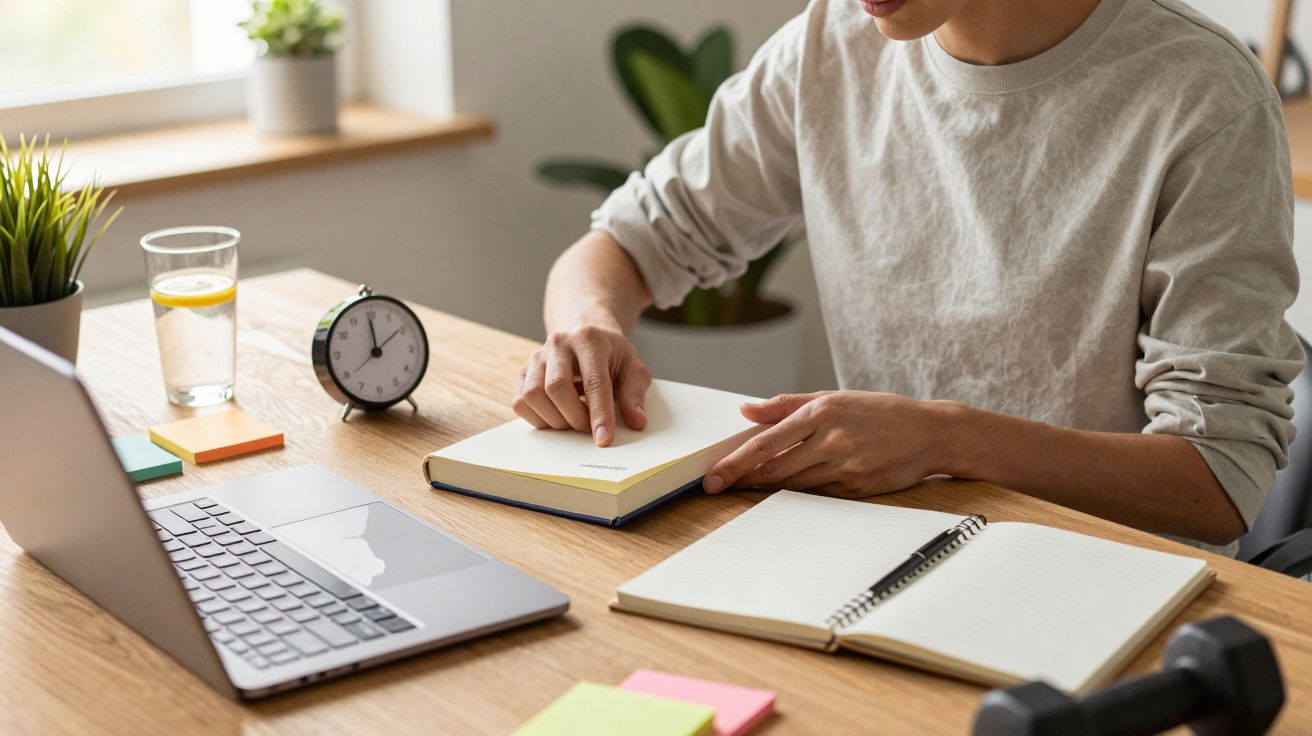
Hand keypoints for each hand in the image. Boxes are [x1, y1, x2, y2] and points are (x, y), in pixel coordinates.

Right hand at [512, 324, 651, 445]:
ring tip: (573, 420)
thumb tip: (637, 421)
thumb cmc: (611, 355)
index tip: (604, 439)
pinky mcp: (523, 371)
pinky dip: (537, 419)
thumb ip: (635, 393)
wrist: (584, 334)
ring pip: (533, 395)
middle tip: (589, 428)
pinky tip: (557, 416)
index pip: (594, 381)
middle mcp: (558, 343)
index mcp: (589, 339)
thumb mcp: (633, 368)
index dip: (599, 414)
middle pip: (556, 388)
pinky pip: (520, 402)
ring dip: (554, 419)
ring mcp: (536, 356)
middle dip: (574, 417)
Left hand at [704, 391, 947, 497]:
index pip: (766, 442)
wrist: (931, 433)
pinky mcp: (858, 489)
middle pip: (775, 468)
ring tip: (750, 485)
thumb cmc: (878, 412)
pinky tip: (793, 488)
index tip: (714, 477)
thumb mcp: (833, 398)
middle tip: (719, 486)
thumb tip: (746, 411)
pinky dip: (801, 493)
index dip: (736, 462)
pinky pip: (819, 495)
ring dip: (769, 487)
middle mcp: (832, 439)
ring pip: (794, 485)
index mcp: (822, 411)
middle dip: (743, 479)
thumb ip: (786, 405)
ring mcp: (846, 466)